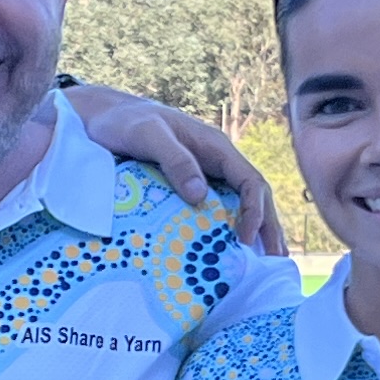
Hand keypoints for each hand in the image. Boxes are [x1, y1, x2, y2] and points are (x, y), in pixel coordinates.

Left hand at [65, 86, 287, 255]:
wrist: (104, 117)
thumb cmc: (125, 123)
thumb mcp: (149, 136)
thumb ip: (175, 161)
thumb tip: (200, 196)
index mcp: (216, 148)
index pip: (250, 181)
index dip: (255, 211)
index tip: (245, 240)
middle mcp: (217, 162)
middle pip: (255, 196)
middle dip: (268, 227)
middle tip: (275, 261)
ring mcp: (205, 174)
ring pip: (241, 203)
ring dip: (256, 231)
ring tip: (265, 262)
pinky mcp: (190, 186)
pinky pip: (218, 209)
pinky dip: (230, 229)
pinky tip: (231, 251)